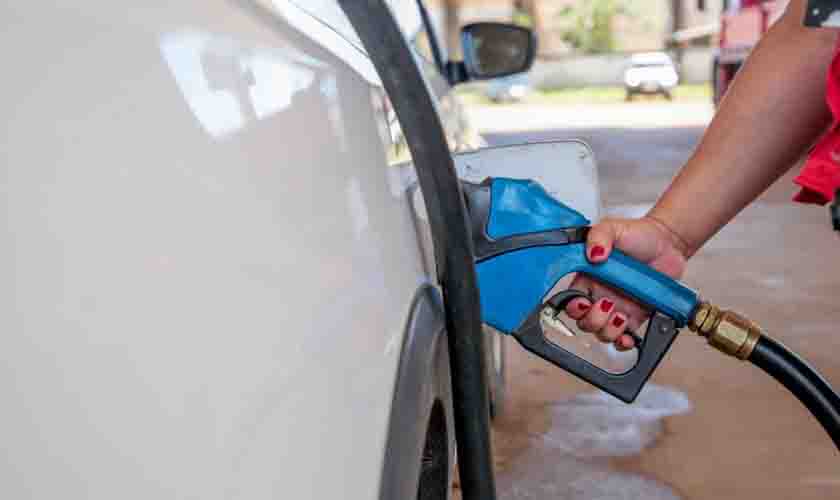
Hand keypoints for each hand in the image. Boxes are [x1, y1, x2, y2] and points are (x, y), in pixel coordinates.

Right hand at [563, 215, 690, 349]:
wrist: (669, 243)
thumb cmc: (639, 234)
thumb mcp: (613, 228)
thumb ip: (599, 236)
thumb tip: (593, 255)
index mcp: (588, 277)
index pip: (570, 300)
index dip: (573, 307)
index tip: (583, 302)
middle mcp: (600, 295)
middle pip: (584, 322)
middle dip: (592, 320)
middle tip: (607, 305)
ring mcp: (618, 308)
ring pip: (602, 333)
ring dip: (608, 330)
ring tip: (620, 315)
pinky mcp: (636, 317)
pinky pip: (624, 338)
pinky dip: (623, 342)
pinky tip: (627, 335)